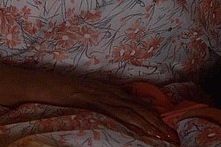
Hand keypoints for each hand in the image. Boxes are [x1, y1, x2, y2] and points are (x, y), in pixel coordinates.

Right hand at [45, 73, 177, 142]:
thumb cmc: (64, 90)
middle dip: (158, 121)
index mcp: (110, 90)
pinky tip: (143, 129)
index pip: (136, 102)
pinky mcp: (97, 102)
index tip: (167, 124)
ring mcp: (105, 96)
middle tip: (172, 135)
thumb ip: (103, 99)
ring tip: (164, 136)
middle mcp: (111, 91)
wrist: (48, 84)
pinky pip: (119, 113)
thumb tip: (116, 105)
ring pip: (134, 111)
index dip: (153, 113)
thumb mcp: (88, 93)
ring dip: (151, 124)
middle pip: (140, 107)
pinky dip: (133, 121)